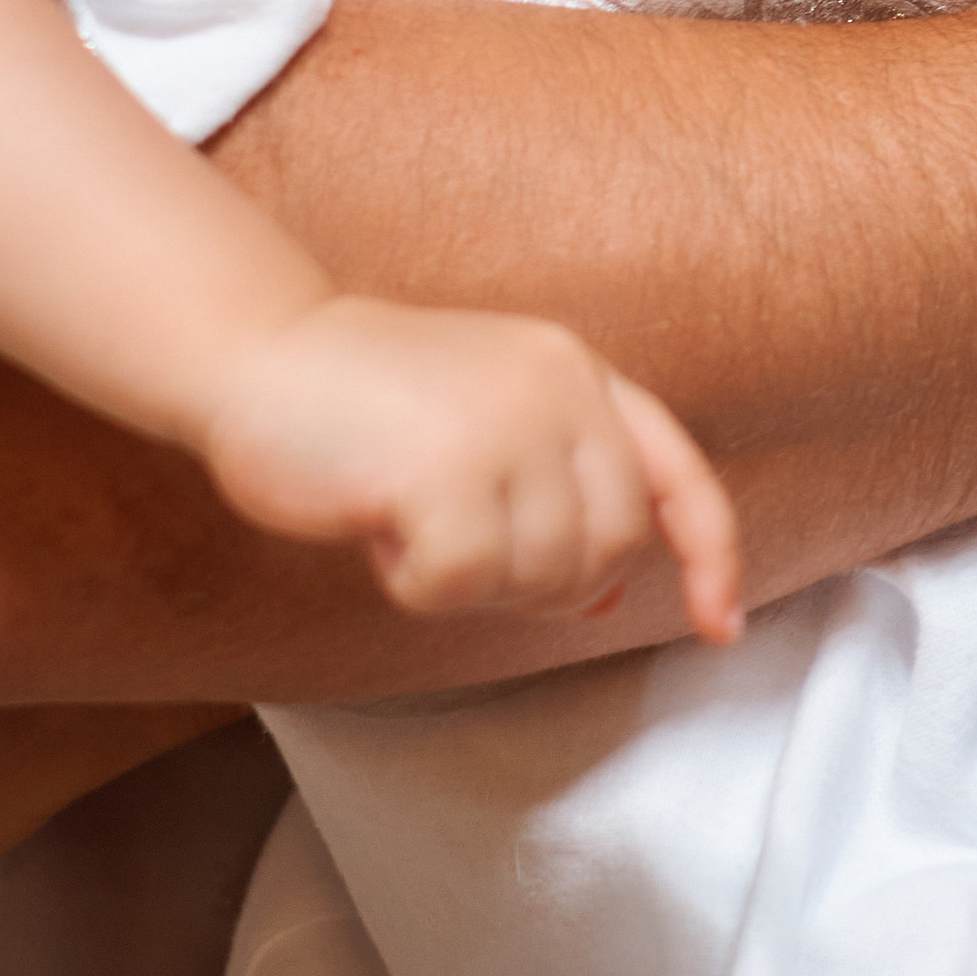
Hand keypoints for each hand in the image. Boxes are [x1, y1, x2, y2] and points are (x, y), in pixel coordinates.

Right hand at [202, 299, 743, 648]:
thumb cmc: (360, 402)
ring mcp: (508, 428)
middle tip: (450, 534)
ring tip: (406, 512)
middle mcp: (559, 390)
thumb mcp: (483, 422)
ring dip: (467, 577)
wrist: (256, 352)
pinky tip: (376, 524)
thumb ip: (552, 493)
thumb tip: (606, 600)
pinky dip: (412, 582)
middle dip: (539, 576)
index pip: (678, 473)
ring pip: (538, 577)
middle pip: (607, 547)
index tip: (720, 623)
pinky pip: (461, 587)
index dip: (709, 553)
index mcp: (575, 371)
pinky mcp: (447, 474)